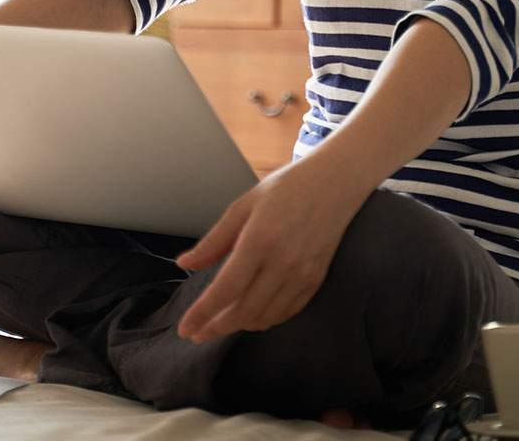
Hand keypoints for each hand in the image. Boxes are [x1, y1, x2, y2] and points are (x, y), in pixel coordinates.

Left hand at [173, 159, 365, 342]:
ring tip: (220, 322)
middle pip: (244, 311)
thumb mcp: (242, 206)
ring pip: (265, 317)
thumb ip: (214, 241)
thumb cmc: (285, 189)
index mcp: (259, 239)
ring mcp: (302, 274)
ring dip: (239, 325)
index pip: (226, 289)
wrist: (334, 184)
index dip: (203, 314)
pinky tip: (250, 314)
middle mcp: (283, 262)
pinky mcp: (315, 281)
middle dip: (216, 327)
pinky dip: (264, 319)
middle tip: (197, 333)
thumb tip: (184, 264)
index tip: (185, 329)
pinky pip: (286, 312)